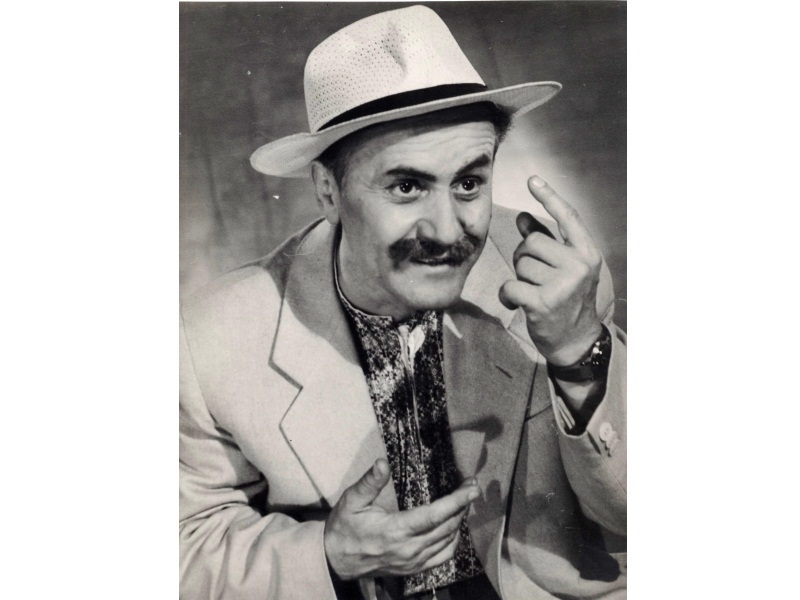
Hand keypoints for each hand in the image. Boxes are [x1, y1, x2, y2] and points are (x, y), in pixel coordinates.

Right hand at [324, 458, 479, 579]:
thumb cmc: (344, 528)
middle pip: (447, 527)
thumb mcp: (352, 501)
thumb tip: (382, 463)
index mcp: (395, 531)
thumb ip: (369, 482)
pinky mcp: (414, 569)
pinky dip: (454, 540)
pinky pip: (443, 556)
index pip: (434, 515)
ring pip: (448, 541)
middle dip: (463, 506)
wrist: (336, 560)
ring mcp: (413, 561)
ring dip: (459, 521)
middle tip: (472, 486)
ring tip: (465, 502)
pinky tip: (454, 527)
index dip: (456, 501)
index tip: (471, 487)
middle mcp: (409, 549)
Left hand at [499, 176, 602, 365]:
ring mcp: (562, 284)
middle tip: (534, 277)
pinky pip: (510, 285)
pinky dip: (507, 296)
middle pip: (532, 241)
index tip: (532, 180)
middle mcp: (579, 266)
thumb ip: (546, 241)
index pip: (567, 217)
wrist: (576, 342)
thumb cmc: (568, 300)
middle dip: (524, 257)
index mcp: (588, 253)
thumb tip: (524, 217)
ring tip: (532, 292)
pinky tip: (516, 304)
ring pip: (520, 263)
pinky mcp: (543, 302)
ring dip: (518, 278)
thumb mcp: (565, 268)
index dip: (549, 197)